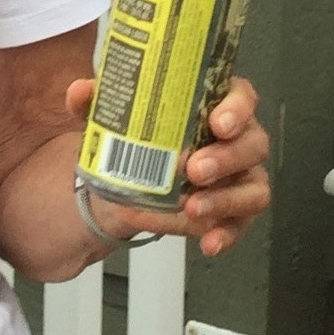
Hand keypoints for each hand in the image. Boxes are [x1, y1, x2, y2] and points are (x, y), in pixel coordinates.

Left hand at [63, 76, 270, 256]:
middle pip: (252, 144)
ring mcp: (240, 178)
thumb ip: (98, 100)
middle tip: (193, 169)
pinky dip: (225, 234)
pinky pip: (240, 225)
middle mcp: (237, 139)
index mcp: (215, 105)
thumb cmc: (138, 134)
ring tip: (191, 208)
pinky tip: (207, 242)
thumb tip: (80, 91)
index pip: (242, 97)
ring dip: (224, 200)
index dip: (237, 108)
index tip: (218, 123)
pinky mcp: (235, 212)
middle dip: (226, 158)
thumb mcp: (115, 115)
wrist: (130, 178)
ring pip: (253, 188)